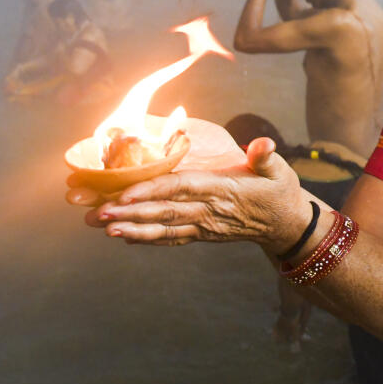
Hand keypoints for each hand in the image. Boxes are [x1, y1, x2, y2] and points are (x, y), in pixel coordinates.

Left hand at [70, 136, 308, 251]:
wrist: (286, 225)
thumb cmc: (279, 191)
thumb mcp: (279, 170)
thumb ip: (266, 157)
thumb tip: (262, 144)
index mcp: (222, 190)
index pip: (181, 188)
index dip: (151, 191)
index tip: (124, 195)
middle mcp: (209, 211)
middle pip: (163, 211)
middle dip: (129, 213)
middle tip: (96, 213)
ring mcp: (203, 226)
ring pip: (162, 228)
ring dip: (130, 228)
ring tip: (101, 226)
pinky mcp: (201, 234)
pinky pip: (170, 238)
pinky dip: (145, 239)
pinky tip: (122, 236)